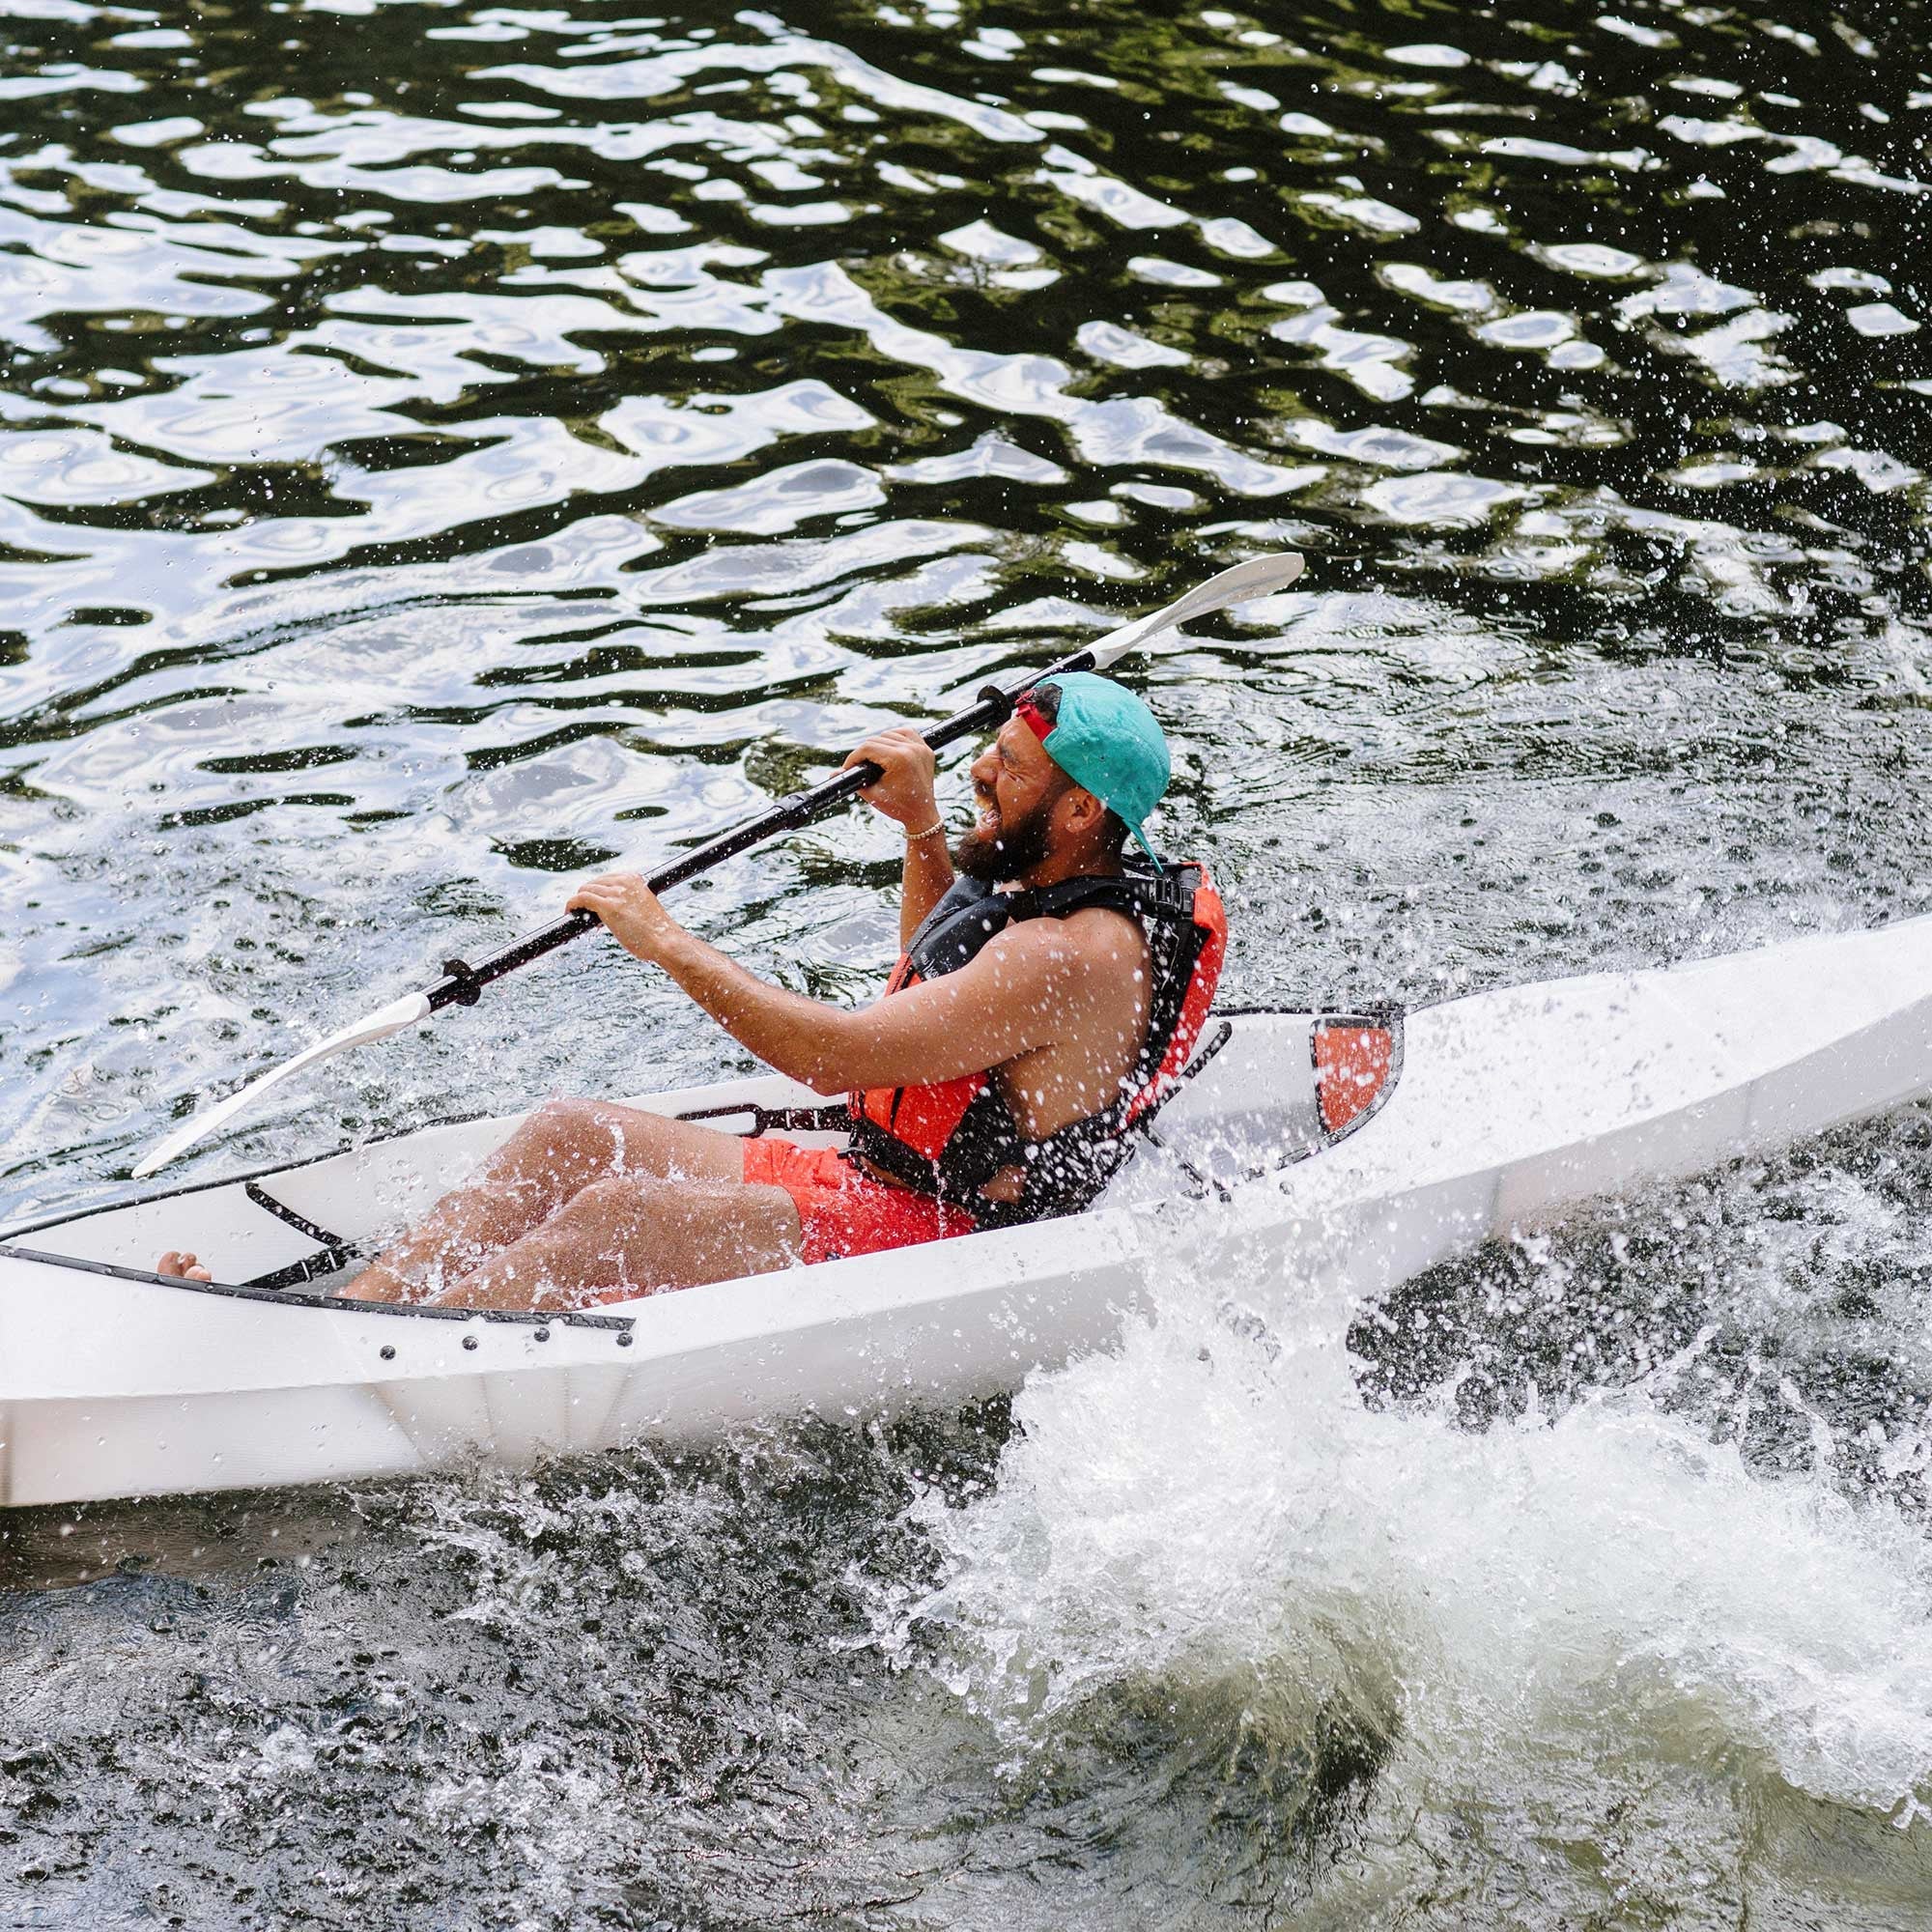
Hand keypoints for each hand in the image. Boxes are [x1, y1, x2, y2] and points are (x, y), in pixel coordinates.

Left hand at [567, 873, 687, 965]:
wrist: (665, 941)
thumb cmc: (657, 931)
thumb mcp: (644, 906)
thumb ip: (629, 901)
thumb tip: (611, 909)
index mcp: (634, 879)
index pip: (606, 879)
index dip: (599, 893)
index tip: (598, 907)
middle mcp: (624, 881)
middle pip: (594, 883)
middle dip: (590, 898)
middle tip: (592, 916)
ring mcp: (616, 893)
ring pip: (585, 889)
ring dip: (581, 903)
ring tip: (585, 919)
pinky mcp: (607, 906)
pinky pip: (581, 899)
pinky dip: (572, 904)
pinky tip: (569, 912)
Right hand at [842, 727, 939, 830]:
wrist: (921, 814)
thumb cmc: (897, 807)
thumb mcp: (871, 794)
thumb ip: (852, 781)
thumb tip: (833, 774)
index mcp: (899, 759)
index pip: (868, 748)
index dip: (854, 757)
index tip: (849, 767)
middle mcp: (912, 750)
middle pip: (877, 739)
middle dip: (865, 752)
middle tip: (860, 766)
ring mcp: (921, 748)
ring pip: (891, 734)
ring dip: (879, 743)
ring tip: (873, 758)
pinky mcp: (926, 750)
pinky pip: (907, 733)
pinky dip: (896, 737)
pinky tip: (889, 747)